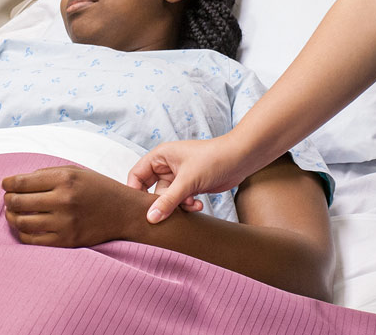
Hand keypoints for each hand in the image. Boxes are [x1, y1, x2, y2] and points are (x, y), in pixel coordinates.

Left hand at [1, 166, 142, 247]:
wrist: (123, 212)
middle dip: (7, 199)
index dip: (8, 183)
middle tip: (8, 198)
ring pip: (21, 222)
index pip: (22, 182)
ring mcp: (65, 223)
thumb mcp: (75, 172)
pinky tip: (23, 227)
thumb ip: (46, 174)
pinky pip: (32, 240)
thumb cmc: (96, 188)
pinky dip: (22, 233)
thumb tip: (16, 183)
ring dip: (11, 216)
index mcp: (64, 179)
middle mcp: (64, 200)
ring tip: (12, 212)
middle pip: (18, 202)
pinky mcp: (66, 241)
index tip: (5, 184)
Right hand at [126, 136, 248, 224]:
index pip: (136, 175)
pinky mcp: (189, 186)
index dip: (134, 191)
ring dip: (178, 205)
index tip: (138, 209)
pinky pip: (180, 200)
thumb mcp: (188, 181)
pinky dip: (187, 205)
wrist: (240, 159)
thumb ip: (168, 201)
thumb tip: (150, 218)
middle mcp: (166, 165)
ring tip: (191, 203)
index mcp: (160, 156)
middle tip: (164, 213)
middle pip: (150, 189)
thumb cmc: (213, 159)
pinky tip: (199, 204)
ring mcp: (178, 176)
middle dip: (159, 202)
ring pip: (167, 198)